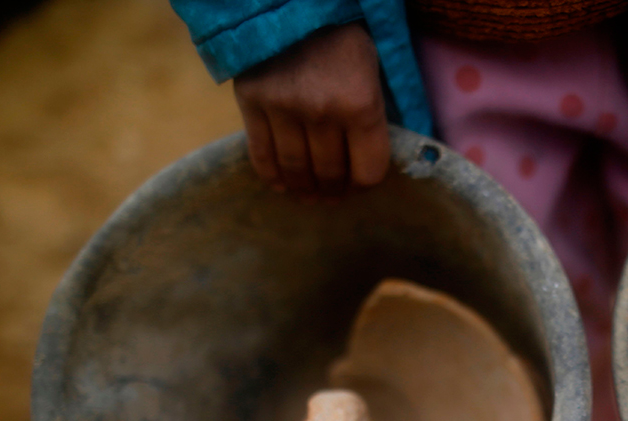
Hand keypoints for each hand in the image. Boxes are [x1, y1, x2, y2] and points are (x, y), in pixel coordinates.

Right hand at [233, 23, 389, 194]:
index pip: (368, 171)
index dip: (365, 184)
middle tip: (333, 195)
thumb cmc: (341, 35)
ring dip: (304, 189)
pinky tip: (282, 185)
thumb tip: (372, 162)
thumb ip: (375, 114)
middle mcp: (323, 111)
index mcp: (361, 104)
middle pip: (330, 174)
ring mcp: (284, 108)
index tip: (359, 184)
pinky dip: (272, 176)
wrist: (290, 1)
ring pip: (296, 169)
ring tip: (310, 194)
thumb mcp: (374, 69)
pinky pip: (261, 153)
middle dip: (334, 190)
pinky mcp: (252, 101)